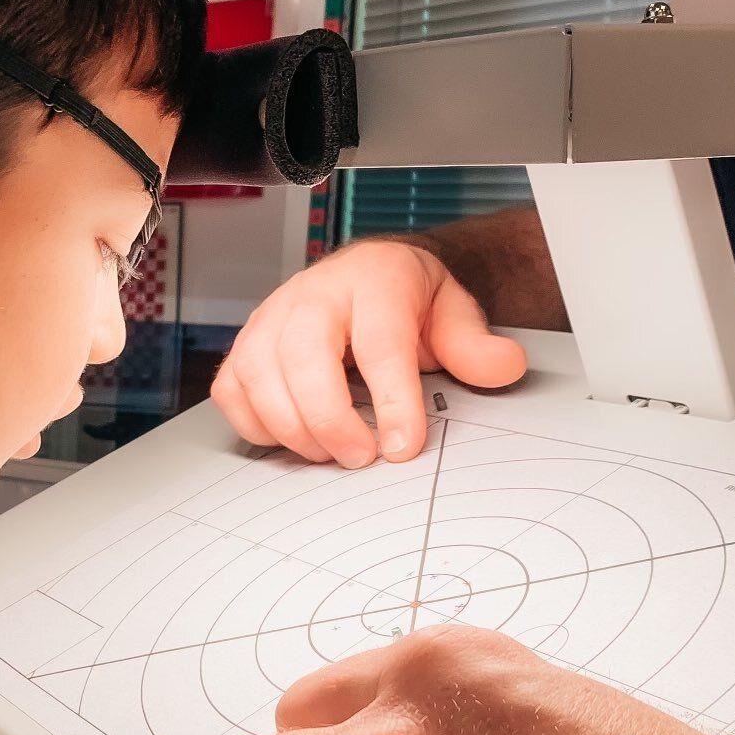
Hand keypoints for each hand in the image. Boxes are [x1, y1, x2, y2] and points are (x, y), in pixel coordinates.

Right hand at [211, 240, 525, 467]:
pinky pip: (232, 390)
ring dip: (292, 428)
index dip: (391, 399)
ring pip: (259, 373)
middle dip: (331, 419)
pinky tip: (293, 438)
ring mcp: (271, 317)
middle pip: (304, 356)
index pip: (378, 340)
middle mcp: (313, 293)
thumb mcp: (453, 311)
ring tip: (332, 454)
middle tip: (363, 457)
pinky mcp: (246, 344)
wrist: (368, 276)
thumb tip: (503, 365)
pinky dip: (255, 424)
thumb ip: (475, 343)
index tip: (404, 447)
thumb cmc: (407, 301)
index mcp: (374, 278)